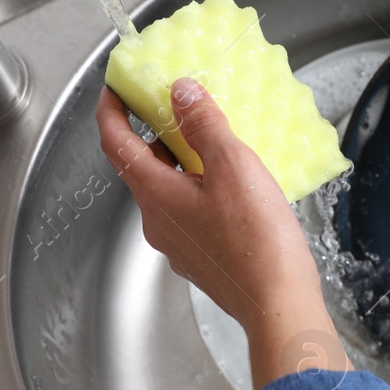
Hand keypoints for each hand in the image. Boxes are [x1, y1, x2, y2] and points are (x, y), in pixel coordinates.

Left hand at [97, 78, 349, 386]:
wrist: (278, 302)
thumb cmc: (256, 237)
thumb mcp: (232, 165)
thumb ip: (203, 125)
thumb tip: (180, 92)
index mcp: (155, 194)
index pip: (115, 143)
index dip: (111, 110)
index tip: (115, 87)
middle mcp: (158, 221)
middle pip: (142, 167)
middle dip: (154, 134)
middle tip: (176, 107)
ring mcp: (178, 244)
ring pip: (169, 191)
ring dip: (182, 162)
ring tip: (213, 142)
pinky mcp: (202, 259)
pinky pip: (190, 213)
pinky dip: (200, 188)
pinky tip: (233, 185)